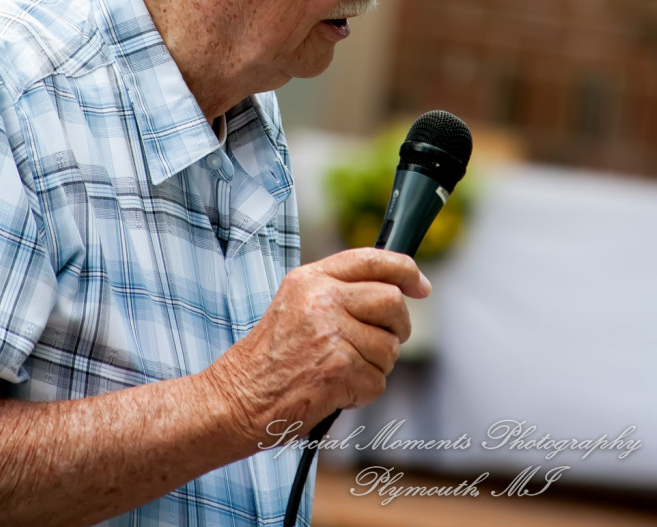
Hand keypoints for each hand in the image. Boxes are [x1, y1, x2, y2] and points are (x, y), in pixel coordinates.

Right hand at [204, 248, 430, 442]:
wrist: (236, 398)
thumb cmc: (268, 358)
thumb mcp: (295, 304)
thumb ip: (337, 291)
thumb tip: (392, 290)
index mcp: (311, 278)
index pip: (371, 259)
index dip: (404, 270)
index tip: (420, 285)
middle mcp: (321, 299)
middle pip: (391, 301)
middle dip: (397, 327)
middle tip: (379, 343)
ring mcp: (330, 333)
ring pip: (389, 347)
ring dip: (376, 366)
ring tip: (343, 371)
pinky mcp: (338, 369)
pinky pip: (378, 380)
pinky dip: (363, 392)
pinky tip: (336, 390)